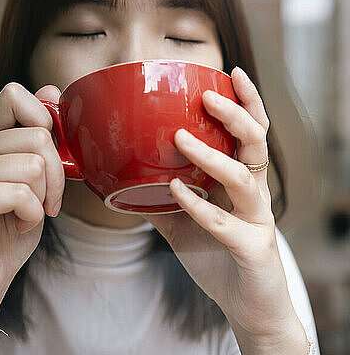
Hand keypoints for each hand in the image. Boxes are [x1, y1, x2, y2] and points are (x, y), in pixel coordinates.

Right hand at [0, 82, 64, 310]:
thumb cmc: (8, 230)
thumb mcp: (33, 178)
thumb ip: (41, 138)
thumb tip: (51, 88)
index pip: (14, 95)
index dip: (44, 118)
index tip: (50, 155)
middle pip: (38, 136)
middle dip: (57, 175)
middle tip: (47, 201)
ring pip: (34, 165)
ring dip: (43, 198)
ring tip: (27, 213)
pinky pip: (21, 194)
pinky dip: (31, 215)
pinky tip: (16, 223)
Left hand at [142, 67, 307, 352]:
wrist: (247, 305)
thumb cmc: (216, 253)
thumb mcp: (182, 218)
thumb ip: (157, 194)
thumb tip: (119, 174)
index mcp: (243, 177)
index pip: (251, 131)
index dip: (247, 101)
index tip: (232, 72)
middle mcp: (255, 192)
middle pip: (256, 143)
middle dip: (235, 116)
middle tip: (208, 98)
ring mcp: (257, 218)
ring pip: (244, 177)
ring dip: (212, 155)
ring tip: (180, 137)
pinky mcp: (253, 247)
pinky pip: (227, 223)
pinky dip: (200, 206)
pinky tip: (176, 191)